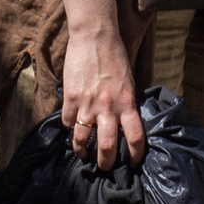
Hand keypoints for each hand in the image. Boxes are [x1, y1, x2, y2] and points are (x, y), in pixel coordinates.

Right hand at [58, 23, 144, 172]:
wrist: (94, 37)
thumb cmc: (114, 56)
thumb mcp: (128, 82)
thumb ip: (126, 103)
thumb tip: (124, 122)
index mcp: (127, 103)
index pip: (135, 138)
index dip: (135, 156)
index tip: (132, 163)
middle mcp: (108, 108)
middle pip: (108, 147)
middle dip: (106, 163)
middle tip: (104, 166)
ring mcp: (87, 104)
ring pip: (83, 140)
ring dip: (83, 151)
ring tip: (83, 154)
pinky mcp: (71, 98)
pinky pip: (68, 122)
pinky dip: (70, 129)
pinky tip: (72, 129)